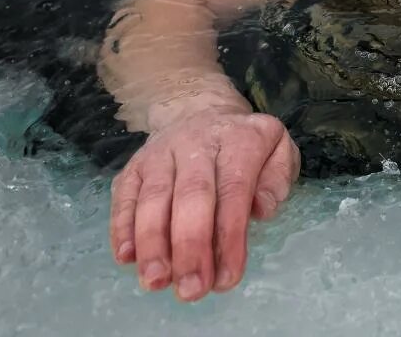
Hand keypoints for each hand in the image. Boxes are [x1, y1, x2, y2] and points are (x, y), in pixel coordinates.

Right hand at [109, 107, 299, 300]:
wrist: (199, 110)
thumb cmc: (243, 145)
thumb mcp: (278, 149)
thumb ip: (277, 179)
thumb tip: (262, 210)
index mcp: (238, 141)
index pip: (234, 190)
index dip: (229, 236)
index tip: (227, 279)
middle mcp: (196, 144)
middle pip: (191, 195)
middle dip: (190, 246)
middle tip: (191, 290)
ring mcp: (160, 154)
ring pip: (153, 197)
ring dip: (152, 243)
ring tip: (156, 282)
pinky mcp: (133, 166)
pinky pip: (125, 196)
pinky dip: (122, 227)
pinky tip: (126, 258)